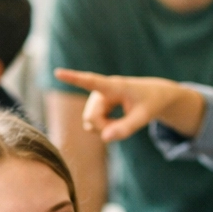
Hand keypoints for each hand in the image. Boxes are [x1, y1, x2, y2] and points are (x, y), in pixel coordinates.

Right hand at [53, 68, 203, 141]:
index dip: (74, 78)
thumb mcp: (143, 118)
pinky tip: (115, 122)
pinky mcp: (97, 105)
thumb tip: (104, 139)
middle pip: (91, 117)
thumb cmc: (150, 103)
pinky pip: (92, 123)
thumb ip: (125, 128)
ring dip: (104, 128)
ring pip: (90, 121)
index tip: (58, 72)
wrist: (155, 96)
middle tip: (122, 129)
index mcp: (114, 86)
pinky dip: (103, 128)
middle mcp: (102, 90)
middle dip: (103, 128)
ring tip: (121, 122)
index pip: (91, 81)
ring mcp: (98, 98)